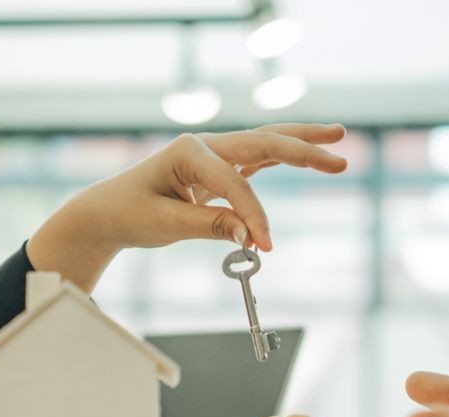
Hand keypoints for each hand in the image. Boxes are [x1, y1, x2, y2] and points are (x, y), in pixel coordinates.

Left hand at [26, 123, 347, 290]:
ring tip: (339, 138)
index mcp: (188, 151)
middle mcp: (205, 145)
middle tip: (340, 160)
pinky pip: (258, 160)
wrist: (108, 211)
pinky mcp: (218, 168)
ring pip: (266, 143)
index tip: (265, 245)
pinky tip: (310, 153)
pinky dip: (284, 157)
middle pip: (263, 142)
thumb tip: (249, 234)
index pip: (234, 183)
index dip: (253, 214)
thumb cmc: (130, 213)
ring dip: (302, 142)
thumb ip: (208, 226)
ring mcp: (213, 153)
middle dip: (303, 151)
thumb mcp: (164, 225)